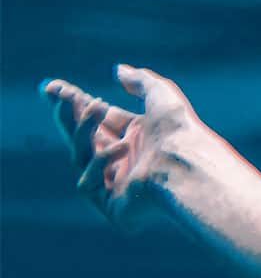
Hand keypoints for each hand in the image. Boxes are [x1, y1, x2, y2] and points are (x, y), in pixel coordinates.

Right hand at [42, 65, 199, 229]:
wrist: (188, 161)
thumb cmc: (180, 129)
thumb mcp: (160, 95)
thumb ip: (140, 81)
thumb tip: (119, 70)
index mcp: (139, 138)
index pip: (100, 121)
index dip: (77, 104)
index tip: (54, 88)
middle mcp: (128, 161)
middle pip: (85, 138)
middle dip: (68, 115)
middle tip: (56, 94)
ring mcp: (118, 185)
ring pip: (81, 156)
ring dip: (83, 129)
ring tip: (96, 107)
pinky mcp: (113, 207)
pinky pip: (87, 183)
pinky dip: (99, 163)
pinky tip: (120, 149)